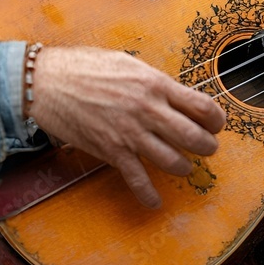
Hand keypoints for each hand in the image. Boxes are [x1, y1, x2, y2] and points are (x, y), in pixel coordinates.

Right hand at [25, 46, 225, 208]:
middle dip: (208, 146)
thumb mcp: (126, 63)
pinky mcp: (112, 151)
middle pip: (194, 136)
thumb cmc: (84, 66)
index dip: (216, 119)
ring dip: (184, 168)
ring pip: (173, 161)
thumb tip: (172, 94)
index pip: (202, 105)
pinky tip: (155, 201)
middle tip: (208, 148)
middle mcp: (148, 109)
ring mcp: (131, 133)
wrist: (47, 82)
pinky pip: (138, 179)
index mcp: (155, 83)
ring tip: (185, 168)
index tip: (216, 124)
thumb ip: (152, 81)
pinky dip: (149, 195)